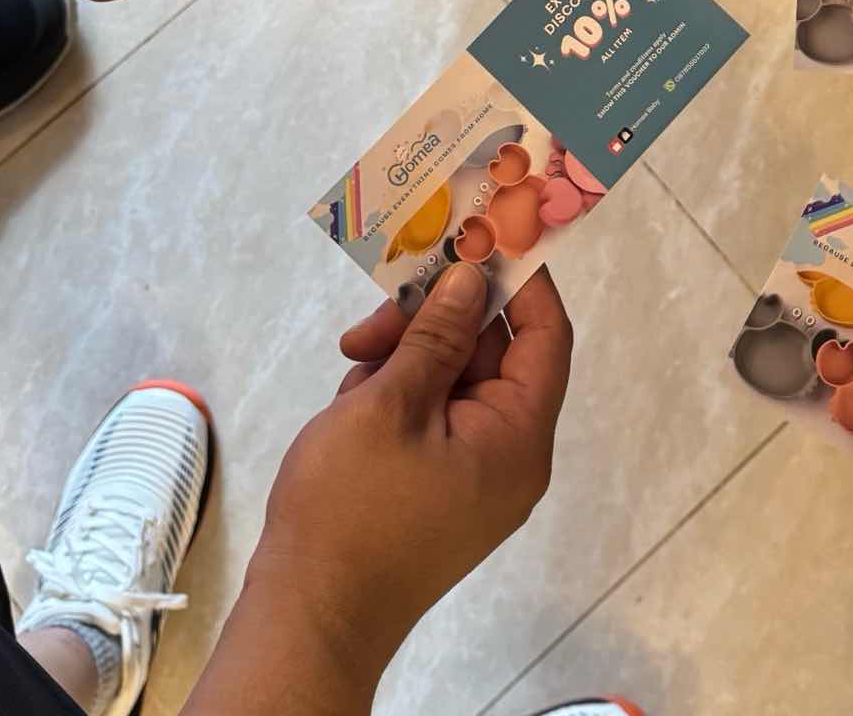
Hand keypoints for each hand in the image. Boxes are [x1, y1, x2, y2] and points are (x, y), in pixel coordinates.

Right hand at [248, 265, 572, 684]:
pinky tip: (352, 402)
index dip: (521, 280)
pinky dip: (393, 396)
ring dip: (404, 359)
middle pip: (491, 352)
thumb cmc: (351, 510)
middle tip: (374, 319)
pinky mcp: (435, 487)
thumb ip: (438, 335)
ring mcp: (472, 474)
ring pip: (452, 379)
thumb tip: (474, 278)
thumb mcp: (391, 404)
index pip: (546, 335)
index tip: (484, 234)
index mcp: (518, 437)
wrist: (306, 618)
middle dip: (434, 323)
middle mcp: (508, 454)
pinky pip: (430, 415)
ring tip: (354, 370)